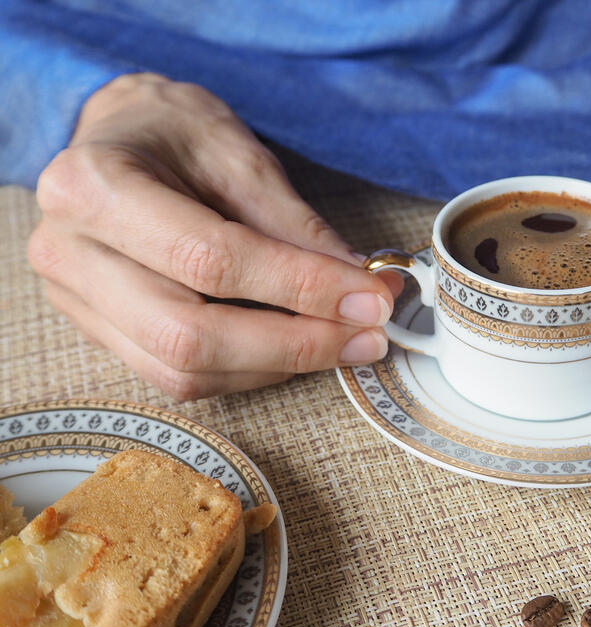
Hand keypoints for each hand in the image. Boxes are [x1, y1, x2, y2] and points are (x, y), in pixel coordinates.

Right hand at [29, 73, 400, 398]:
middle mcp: (68, 253)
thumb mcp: (239, 153)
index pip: (210, 258)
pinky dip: (250, 370)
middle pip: (187, 335)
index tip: (368, 298)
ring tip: (346, 342)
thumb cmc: (173, 134)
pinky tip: (297, 347)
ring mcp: (75, 301)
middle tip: (367, 336)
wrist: (115, 138)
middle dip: (293, 344)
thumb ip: (295, 224)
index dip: (300, 286)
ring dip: (277, 365)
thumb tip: (360, 286)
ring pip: (183, 370)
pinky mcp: (100, 333)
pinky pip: (178, 375)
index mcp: (93, 187)